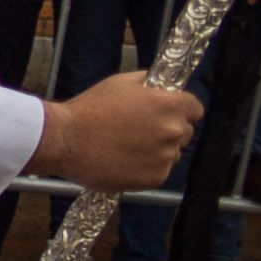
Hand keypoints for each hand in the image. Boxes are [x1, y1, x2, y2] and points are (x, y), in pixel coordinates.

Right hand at [32, 76, 201, 191]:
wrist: (64, 140)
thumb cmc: (88, 109)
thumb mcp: (118, 83)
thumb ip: (148, 82)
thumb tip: (161, 85)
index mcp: (168, 104)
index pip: (195, 109)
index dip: (181, 110)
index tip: (165, 114)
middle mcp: (172, 131)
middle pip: (184, 132)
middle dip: (167, 130)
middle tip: (138, 131)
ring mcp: (165, 157)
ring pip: (172, 153)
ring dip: (156, 151)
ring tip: (126, 148)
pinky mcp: (155, 178)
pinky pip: (158, 172)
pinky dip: (145, 168)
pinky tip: (123, 161)